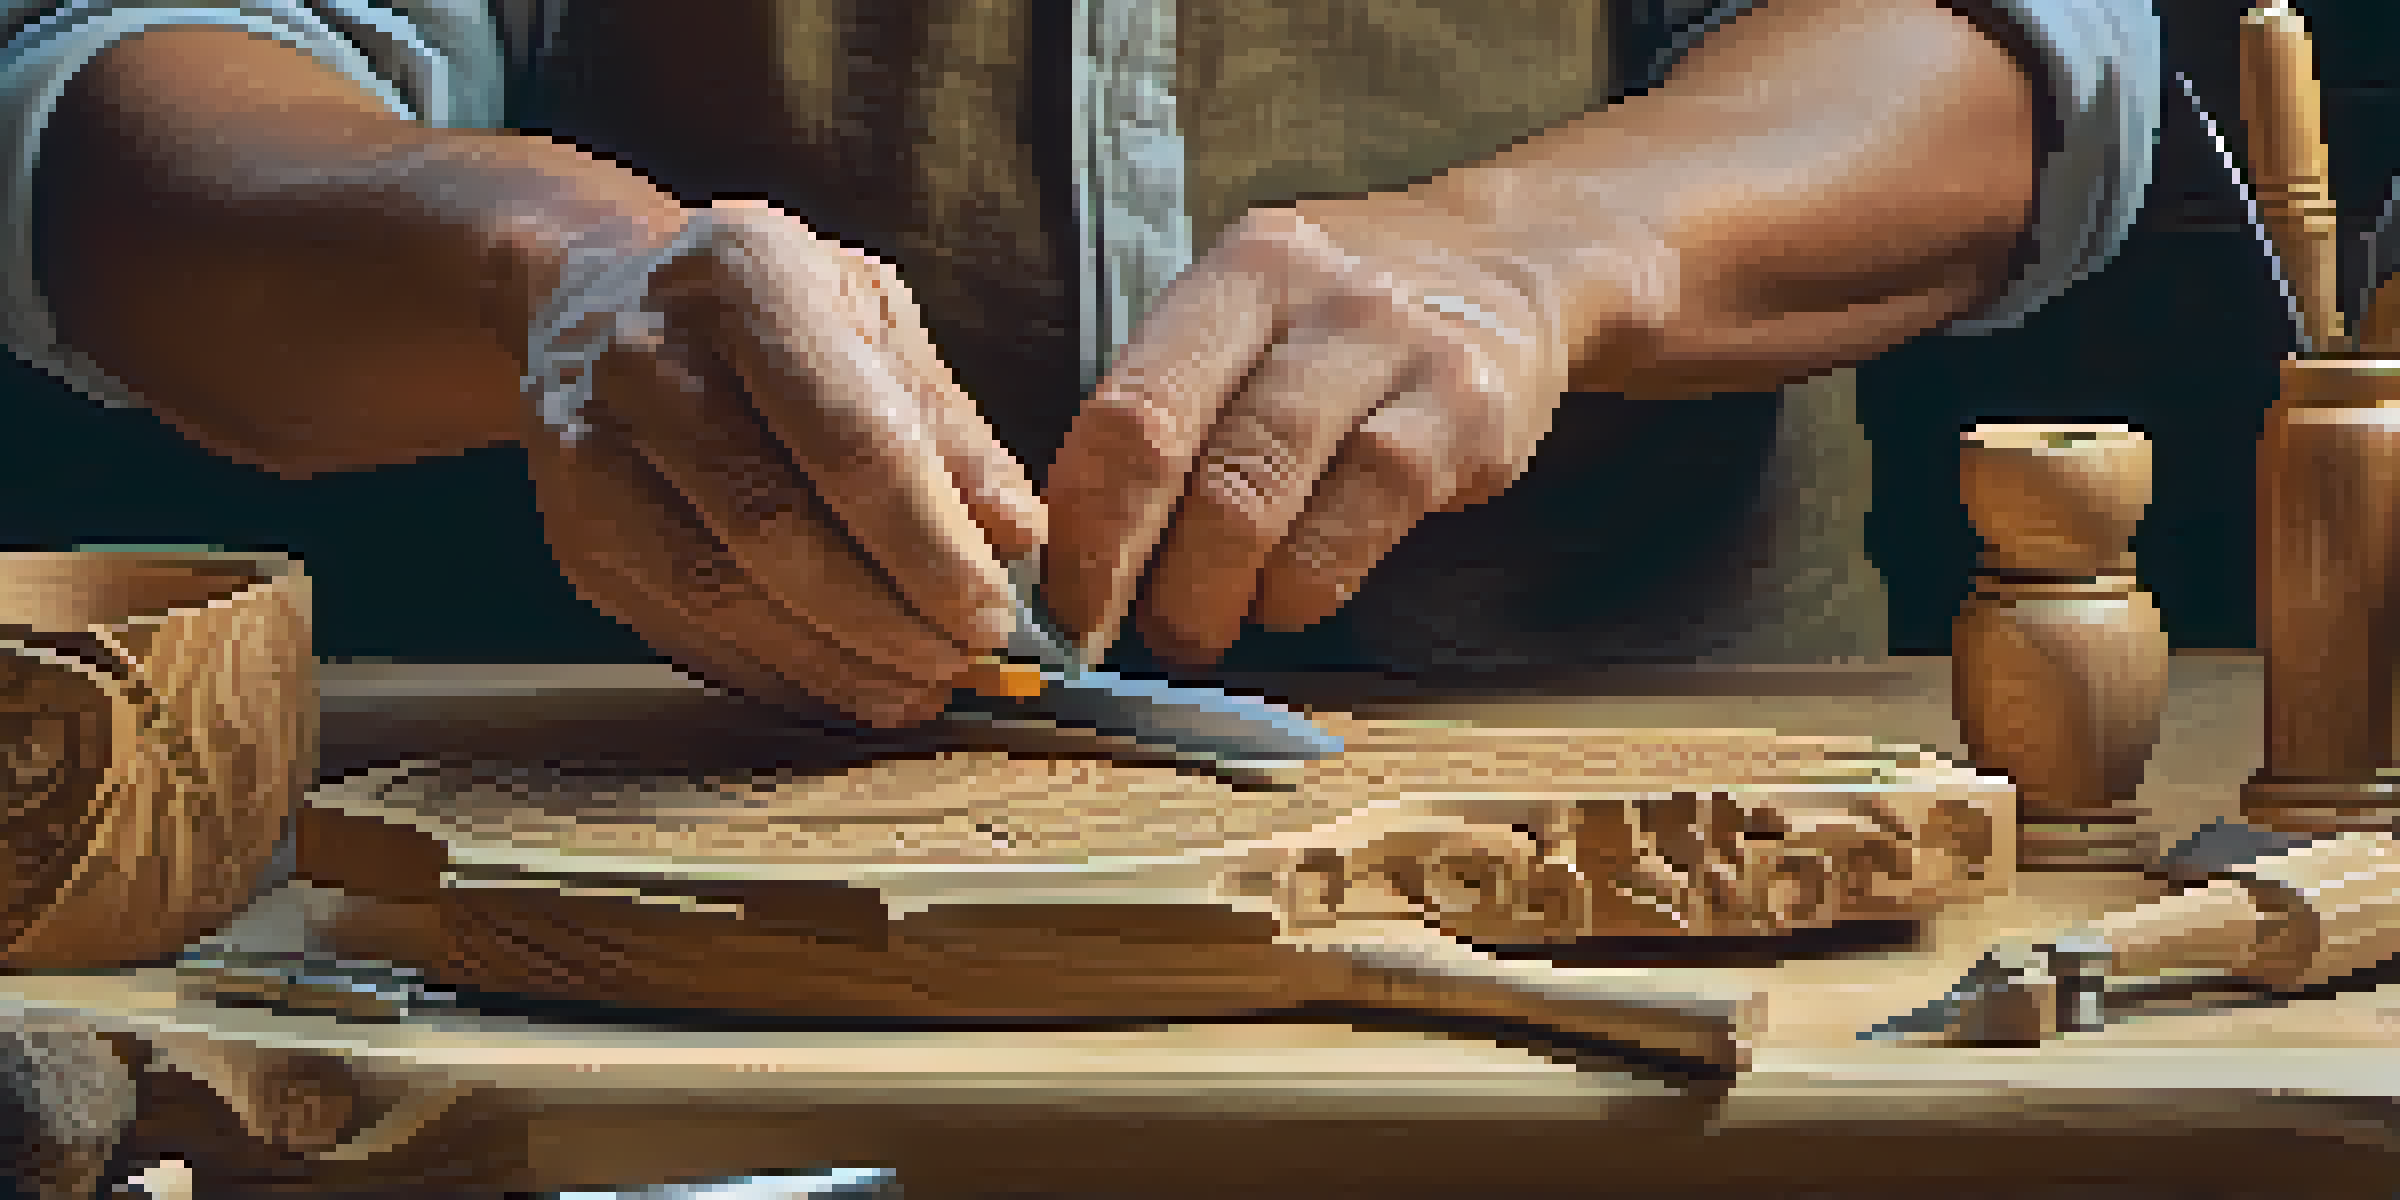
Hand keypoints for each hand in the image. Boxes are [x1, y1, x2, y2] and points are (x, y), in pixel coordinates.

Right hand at [518, 199, 1044, 726]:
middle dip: (887, 616)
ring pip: (720, 591)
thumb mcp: (869, 319)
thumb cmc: (762, 314)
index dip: (929, 543)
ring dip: (834, 661)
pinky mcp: (574, 532)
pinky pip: (682, 627)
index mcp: (745, 273)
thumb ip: (946, 424)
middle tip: (963, 661)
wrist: (596, 298)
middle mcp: (645, 353)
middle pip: (776, 524)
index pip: (851, 436)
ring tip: (915, 687)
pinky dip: (774, 671)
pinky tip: (840, 681)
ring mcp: (589, 447)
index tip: (991, 611)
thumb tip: (1017, 536)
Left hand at [1042, 190, 1584, 667]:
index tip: (1060, 605)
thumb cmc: (1339, 318)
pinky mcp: (1468, 415)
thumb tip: (1077, 548)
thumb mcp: (1249, 315)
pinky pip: (1361, 526)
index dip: (1086, 525)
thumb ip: (1171, 404)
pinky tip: (1286, 602)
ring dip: (1219, 593)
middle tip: (1126, 633)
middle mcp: (1317, 296)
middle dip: (1143, 574)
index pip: (1132, 409)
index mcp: (1239, 271)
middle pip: (1199, 463)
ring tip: (1199, 628)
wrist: (1511, 263)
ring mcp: (1399, 352)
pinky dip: (1306, 588)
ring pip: (1272, 502)